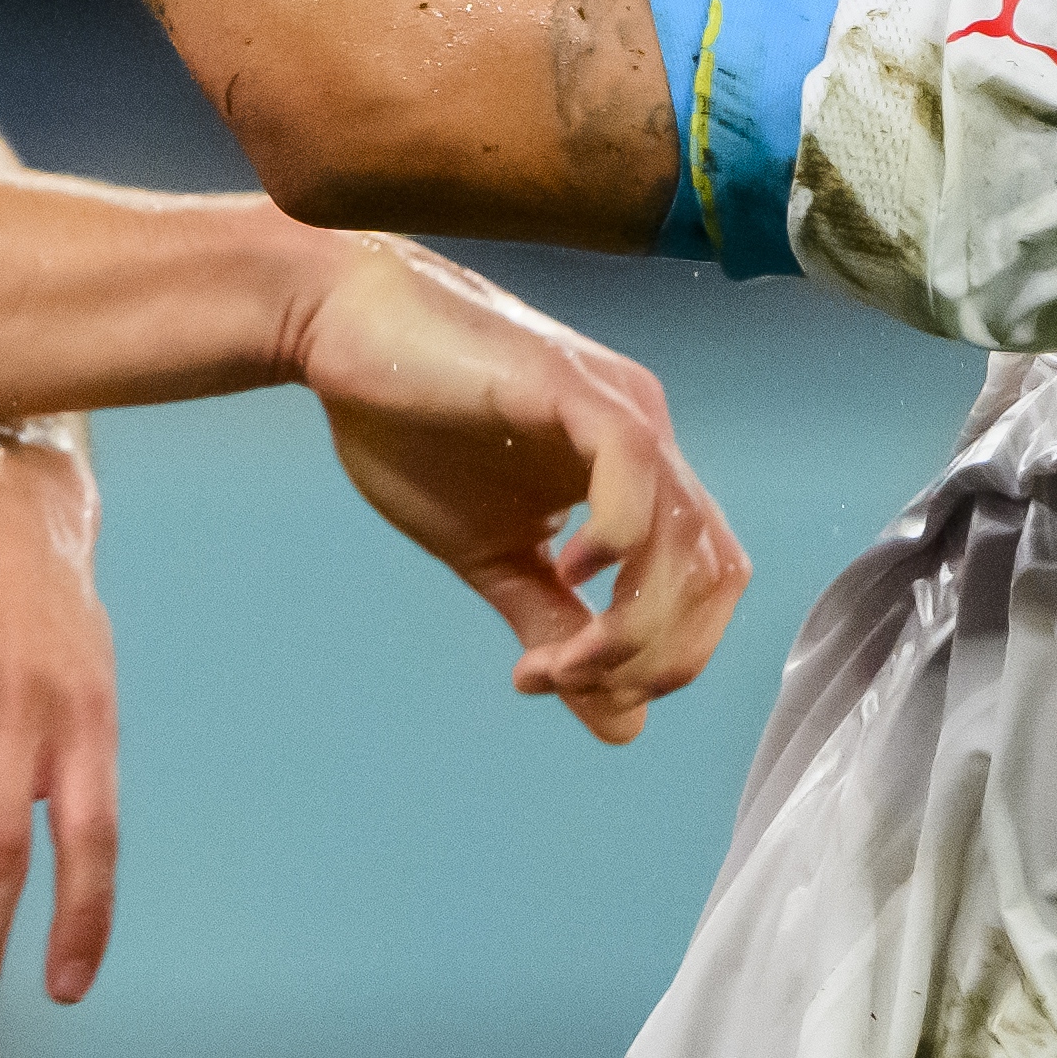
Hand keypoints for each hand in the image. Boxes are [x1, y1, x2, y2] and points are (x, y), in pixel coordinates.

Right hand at [288, 243, 749, 743]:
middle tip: (573, 681)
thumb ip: (554, 628)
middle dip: (659, 656)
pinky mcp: (574, 388)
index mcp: (638, 478)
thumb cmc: (408, 428)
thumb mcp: (491, 556)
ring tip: (556, 655)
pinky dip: (619, 545)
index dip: (664, 657)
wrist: (340, 330)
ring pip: (687, 539)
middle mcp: (649, 440)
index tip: (566, 684)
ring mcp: (621, 410)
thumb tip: (622, 726)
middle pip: (716, 575)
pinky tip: (565, 568)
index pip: (708, 587)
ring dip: (633, 624)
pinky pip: (637, 473)